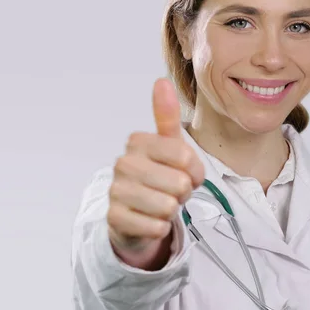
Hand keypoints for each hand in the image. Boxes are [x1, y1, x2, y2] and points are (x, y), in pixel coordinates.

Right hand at [107, 78, 204, 256]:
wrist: (136, 213)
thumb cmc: (159, 175)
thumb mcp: (169, 146)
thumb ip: (167, 116)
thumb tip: (161, 81)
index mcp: (138, 141)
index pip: (187, 157)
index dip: (195, 171)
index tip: (185, 172)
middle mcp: (123, 163)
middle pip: (180, 184)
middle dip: (183, 193)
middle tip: (172, 191)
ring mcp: (116, 192)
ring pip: (168, 207)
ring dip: (172, 211)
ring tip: (161, 204)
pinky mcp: (115, 219)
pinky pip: (156, 227)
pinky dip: (160, 227)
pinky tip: (150, 220)